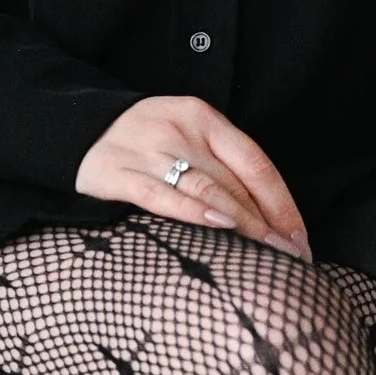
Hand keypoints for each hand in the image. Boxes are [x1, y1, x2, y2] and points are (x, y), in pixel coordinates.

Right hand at [77, 97, 311, 252]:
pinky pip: (161, 196)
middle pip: (234, 182)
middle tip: (290, 257)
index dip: (282, 202)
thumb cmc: (144, 141)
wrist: (75, 126)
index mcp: (202, 117)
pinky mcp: (116, 172)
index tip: (300, 237)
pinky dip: (193, 213)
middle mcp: (179, 130)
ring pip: (206, 189)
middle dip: (267, 223)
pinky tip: (219, 229)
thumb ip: (221, 164)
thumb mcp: (185, 135)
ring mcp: (147, 150)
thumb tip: (269, 216)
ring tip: (266, 256)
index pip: (255, 162)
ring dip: (242, 225)